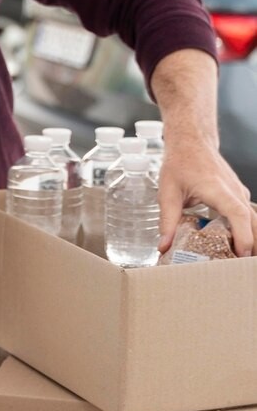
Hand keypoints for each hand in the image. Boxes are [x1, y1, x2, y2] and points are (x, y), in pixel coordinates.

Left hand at [157, 130, 254, 255]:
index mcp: (218, 189)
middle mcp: (235, 192)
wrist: (191, 142)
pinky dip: (247, 231)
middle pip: (253, 222)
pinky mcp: (238, 196)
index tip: (241, 254)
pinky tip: (236, 247)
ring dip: (252, 240)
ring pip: (255, 220)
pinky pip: (249, 216)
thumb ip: (167, 220)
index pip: (238, 214)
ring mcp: (239, 194)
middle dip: (252, 245)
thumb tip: (164, 246)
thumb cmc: (180, 163)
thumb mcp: (168, 192)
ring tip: (239, 262)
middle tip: (241, 268)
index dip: (243, 235)